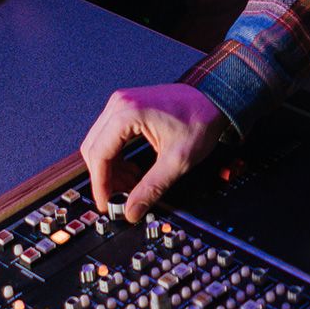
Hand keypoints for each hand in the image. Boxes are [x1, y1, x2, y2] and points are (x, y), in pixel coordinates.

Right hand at [81, 84, 228, 223]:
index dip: (100, 184)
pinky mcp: (127, 107)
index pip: (99, 154)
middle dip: (105, 178)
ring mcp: (122, 103)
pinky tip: (132, 171)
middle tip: (120, 199)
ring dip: (110, 169)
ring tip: (131, 186)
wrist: (215, 98)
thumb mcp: (177, 160)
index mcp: (127, 113)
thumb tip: (132, 211)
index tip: (107, 204)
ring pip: (100, 143)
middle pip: (94, 149)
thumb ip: (151, 188)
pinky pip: (110, 136)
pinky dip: (116, 157)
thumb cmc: (200, 119)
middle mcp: (119, 104)